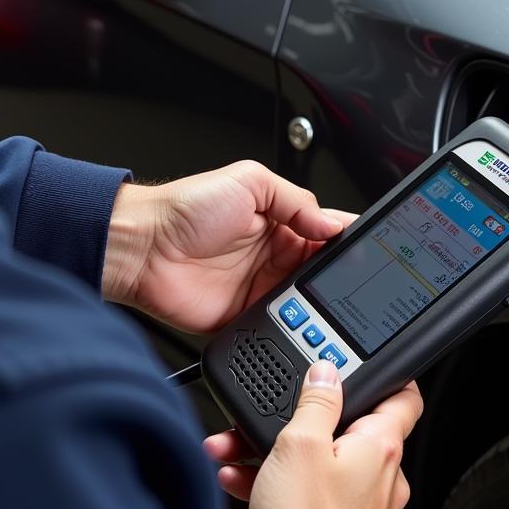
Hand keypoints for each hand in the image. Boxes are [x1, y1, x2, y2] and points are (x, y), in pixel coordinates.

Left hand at [101, 161, 353, 334]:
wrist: (143, 248)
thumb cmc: (184, 208)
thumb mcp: (249, 181)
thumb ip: (296, 200)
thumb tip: (332, 223)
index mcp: (280, 222)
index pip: (326, 231)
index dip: (346, 239)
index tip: (366, 247)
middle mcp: (274, 256)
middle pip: (322, 271)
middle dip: (339, 277)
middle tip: (353, 280)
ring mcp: (261, 288)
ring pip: (307, 302)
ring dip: (318, 304)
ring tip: (326, 300)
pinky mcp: (245, 318)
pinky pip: (278, 326)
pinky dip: (292, 327)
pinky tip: (300, 322)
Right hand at [204, 363, 423, 508]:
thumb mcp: (300, 445)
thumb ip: (315, 402)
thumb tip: (326, 373)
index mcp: (382, 448)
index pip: (404, 397)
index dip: (388, 376)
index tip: (367, 367)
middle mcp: (383, 479)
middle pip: (349, 431)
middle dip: (302, 422)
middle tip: (274, 416)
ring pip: (323, 465)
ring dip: (280, 456)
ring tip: (239, 453)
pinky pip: (311, 497)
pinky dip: (280, 487)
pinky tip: (243, 484)